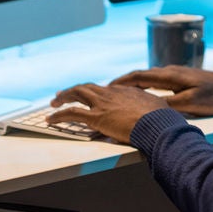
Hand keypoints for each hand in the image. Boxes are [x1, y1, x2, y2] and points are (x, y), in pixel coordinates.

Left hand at [47, 84, 165, 142]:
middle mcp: (111, 93)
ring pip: (76, 93)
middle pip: (87, 87)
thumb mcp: (158, 108)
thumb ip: (152, 109)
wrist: (157, 124)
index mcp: (125, 91)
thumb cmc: (162, 120)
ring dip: (63, 97)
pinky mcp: (96, 117)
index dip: (94, 92)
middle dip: (73, 90)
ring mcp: (102, 103)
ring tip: (54, 103)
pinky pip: (71, 113)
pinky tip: (50, 120)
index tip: (89, 96)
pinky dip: (58, 116)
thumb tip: (157, 115)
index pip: (105, 89)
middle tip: (63, 95)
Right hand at [110, 66, 212, 117]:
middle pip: (141, 74)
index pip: (140, 76)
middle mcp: (171, 71)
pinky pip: (157, 79)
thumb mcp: (192, 103)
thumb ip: (170, 105)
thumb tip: (148, 107)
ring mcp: (176, 73)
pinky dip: (145, 84)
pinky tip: (143, 92)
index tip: (107, 87)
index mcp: (171, 76)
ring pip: (148, 76)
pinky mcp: (181, 78)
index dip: (122, 82)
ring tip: (120, 92)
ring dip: (133, 83)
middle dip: (123, 82)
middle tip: (107, 90)